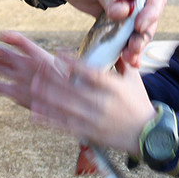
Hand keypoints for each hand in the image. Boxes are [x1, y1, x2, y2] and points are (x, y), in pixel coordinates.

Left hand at [0, 31, 154, 152]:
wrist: (148, 135)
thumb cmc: (139, 103)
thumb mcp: (133, 79)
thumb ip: (123, 61)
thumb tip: (116, 42)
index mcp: (112, 87)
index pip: (89, 72)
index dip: (72, 63)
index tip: (57, 53)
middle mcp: (101, 102)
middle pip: (71, 88)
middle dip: (51, 78)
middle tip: (34, 67)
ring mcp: (93, 119)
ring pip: (64, 107)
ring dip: (45, 97)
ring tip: (30, 87)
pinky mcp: (89, 132)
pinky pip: (65, 126)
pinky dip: (49, 120)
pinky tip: (35, 113)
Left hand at [38, 0, 165, 66]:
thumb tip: (122, 14)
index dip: (151, 11)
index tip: (140, 25)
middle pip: (150, 14)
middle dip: (144, 33)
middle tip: (134, 47)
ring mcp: (130, 3)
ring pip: (140, 27)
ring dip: (135, 43)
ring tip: (129, 58)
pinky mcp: (118, 16)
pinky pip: (125, 33)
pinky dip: (124, 46)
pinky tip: (123, 59)